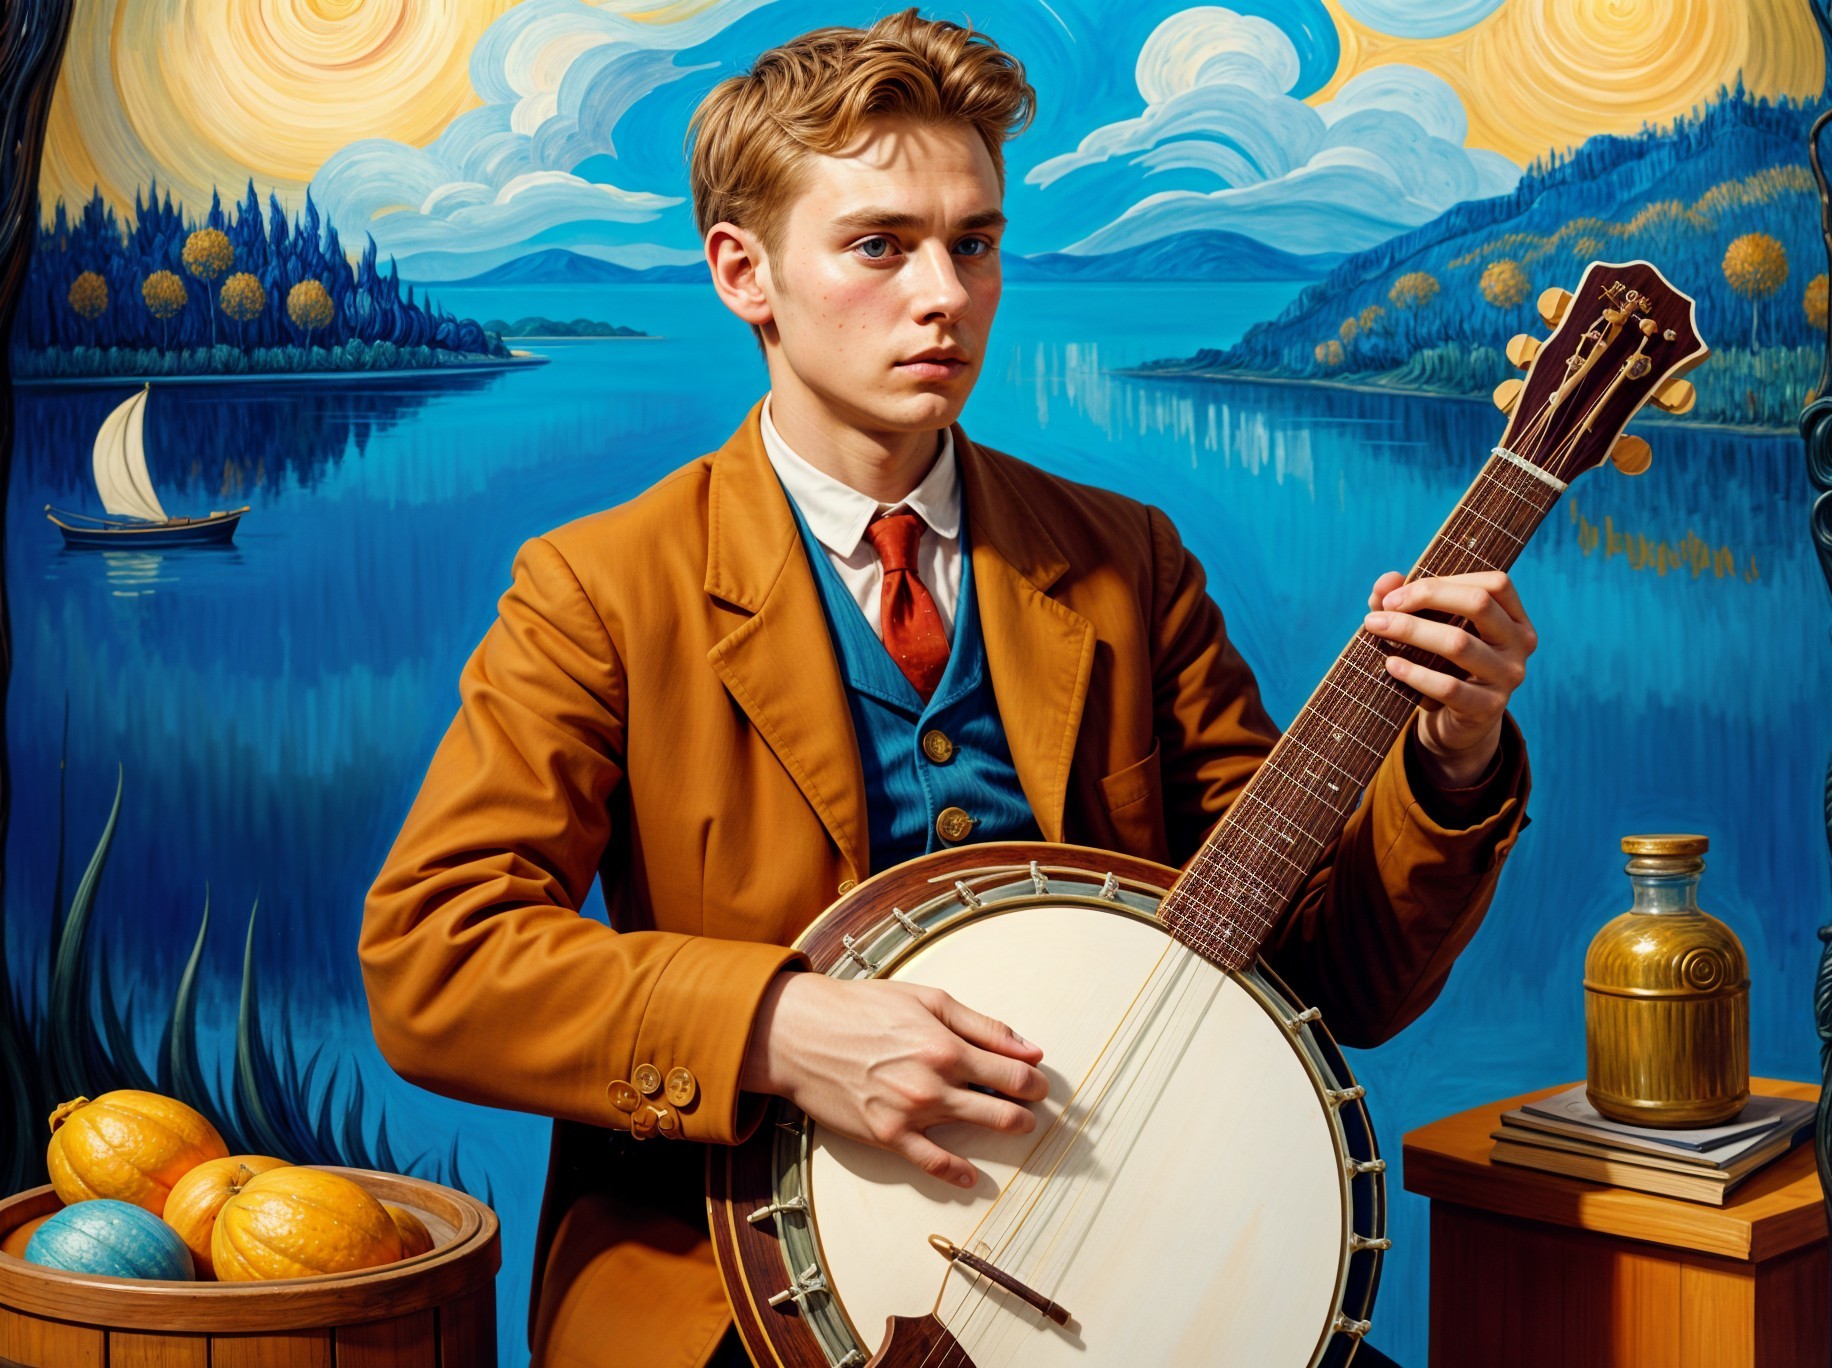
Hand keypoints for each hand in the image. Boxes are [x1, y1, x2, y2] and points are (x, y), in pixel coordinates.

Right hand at [740, 973, 1047, 1188]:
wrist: (801, 1034)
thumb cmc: (862, 1009)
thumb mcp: (927, 1000)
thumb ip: (981, 1025)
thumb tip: (1029, 1048)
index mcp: (946, 1046)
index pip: (1013, 1073)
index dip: (1035, 1081)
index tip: (1041, 1083)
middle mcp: (934, 1084)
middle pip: (1004, 1108)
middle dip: (1027, 1109)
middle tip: (1034, 1108)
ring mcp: (911, 1114)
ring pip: (976, 1131)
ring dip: (1004, 1131)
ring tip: (1016, 1127)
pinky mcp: (887, 1136)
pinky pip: (932, 1163)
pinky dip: (957, 1173)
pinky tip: (971, 1176)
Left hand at [1361, 569, 1536, 786]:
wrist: (1458, 723)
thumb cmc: (1442, 664)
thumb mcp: (1428, 629)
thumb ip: (1406, 601)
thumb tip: (1386, 580)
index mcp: (1514, 617)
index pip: (1492, 583)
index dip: (1442, 581)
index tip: (1395, 595)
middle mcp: (1520, 643)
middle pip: (1479, 603)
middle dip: (1424, 599)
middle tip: (1381, 612)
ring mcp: (1509, 676)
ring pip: (1459, 643)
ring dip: (1411, 631)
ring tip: (1376, 630)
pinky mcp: (1489, 707)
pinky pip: (1449, 687)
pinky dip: (1415, 674)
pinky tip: (1390, 665)